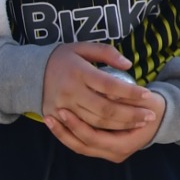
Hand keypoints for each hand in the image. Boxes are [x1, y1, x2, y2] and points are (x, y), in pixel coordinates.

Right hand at [41, 43, 164, 161]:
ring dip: (121, 125)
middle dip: (130, 115)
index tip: (147, 94)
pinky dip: (102, 131)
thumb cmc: (63, 58)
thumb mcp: (82, 47)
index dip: (130, 91)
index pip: (109, 85)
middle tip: (150, 116)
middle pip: (105, 109)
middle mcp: (70, 91)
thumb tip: (128, 65)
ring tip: (140, 123)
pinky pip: (82, 129)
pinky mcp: (55, 117)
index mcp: (78, 72)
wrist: (30, 72)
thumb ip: (106, 53)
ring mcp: (62, 106)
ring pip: (96, 123)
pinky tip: (118, 131)